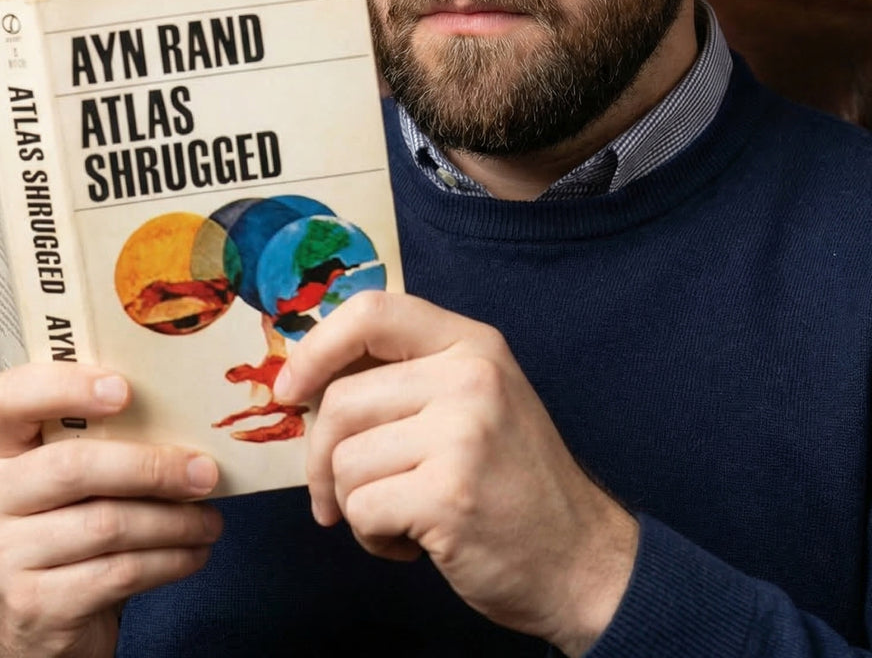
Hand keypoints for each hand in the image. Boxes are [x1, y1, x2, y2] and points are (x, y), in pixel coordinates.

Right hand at [0, 363, 223, 657]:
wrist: (32, 622)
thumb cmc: (65, 524)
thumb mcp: (67, 476)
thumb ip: (101, 440)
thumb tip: (191, 419)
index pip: (12, 396)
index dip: (67, 386)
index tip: (125, 390)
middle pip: (74, 466)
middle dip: (152, 467)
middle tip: (205, 472)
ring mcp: (0, 556)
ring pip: (106, 525)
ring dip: (174, 522)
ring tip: (209, 520)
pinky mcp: (32, 605)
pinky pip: (118, 573)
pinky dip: (169, 561)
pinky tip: (193, 553)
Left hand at [274, 292, 637, 656]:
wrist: (579, 559)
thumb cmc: (511, 481)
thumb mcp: (475, 400)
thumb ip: (408, 376)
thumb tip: (308, 376)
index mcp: (472, 344)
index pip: (372, 311)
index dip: (316, 348)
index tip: (291, 390)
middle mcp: (470, 376)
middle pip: (340, 401)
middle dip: (322, 458)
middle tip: (341, 492)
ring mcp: (463, 433)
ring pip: (343, 461)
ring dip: (354, 504)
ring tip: (401, 515)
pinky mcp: (449, 495)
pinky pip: (360, 509)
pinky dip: (371, 537)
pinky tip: (412, 542)